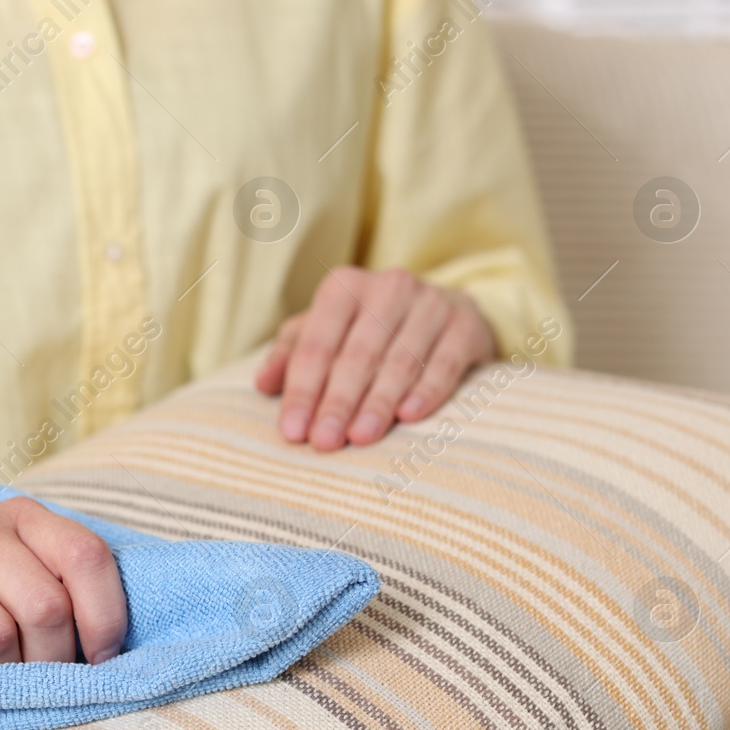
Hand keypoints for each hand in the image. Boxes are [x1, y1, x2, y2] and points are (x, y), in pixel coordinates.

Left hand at [255, 266, 493, 450]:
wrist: (446, 312)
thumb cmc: (370, 330)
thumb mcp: (326, 333)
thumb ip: (291, 355)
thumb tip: (262, 384)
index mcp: (344, 287)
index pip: (316, 344)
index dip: (302, 389)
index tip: (293, 431)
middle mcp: (389, 287)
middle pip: (356, 354)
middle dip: (337, 402)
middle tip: (324, 442)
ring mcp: (432, 302)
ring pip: (399, 360)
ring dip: (378, 402)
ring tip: (360, 438)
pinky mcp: (466, 324)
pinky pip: (444, 362)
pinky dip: (426, 390)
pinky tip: (409, 416)